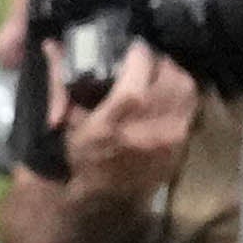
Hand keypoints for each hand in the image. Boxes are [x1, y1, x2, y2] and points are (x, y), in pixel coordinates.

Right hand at [65, 43, 203, 187]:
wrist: (101, 199)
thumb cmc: (80, 156)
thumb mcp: (68, 118)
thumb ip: (61, 79)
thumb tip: (51, 44)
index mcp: (120, 114)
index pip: (142, 65)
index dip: (137, 50)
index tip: (131, 47)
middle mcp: (152, 124)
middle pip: (171, 73)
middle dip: (158, 61)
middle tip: (146, 61)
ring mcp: (172, 137)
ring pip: (187, 89)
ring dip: (173, 77)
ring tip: (159, 76)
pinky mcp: (183, 146)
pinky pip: (191, 110)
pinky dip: (180, 98)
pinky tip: (165, 98)